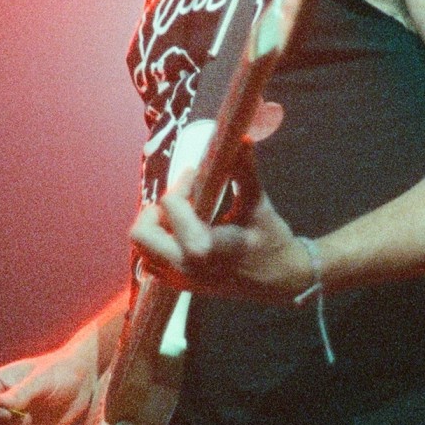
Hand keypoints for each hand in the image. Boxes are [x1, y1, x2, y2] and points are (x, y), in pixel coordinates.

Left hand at [129, 143, 315, 303]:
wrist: (282, 280)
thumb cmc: (272, 240)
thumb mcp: (257, 203)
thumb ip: (244, 170)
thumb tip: (240, 139)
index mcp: (202, 247)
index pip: (170, 205)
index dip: (183, 183)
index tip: (199, 175)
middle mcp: (184, 266)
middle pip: (142, 233)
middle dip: (156, 210)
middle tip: (181, 200)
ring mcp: (180, 279)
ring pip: (142, 250)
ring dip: (155, 228)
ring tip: (181, 217)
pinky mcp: (181, 285)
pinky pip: (152, 264)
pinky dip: (159, 246)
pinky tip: (183, 234)